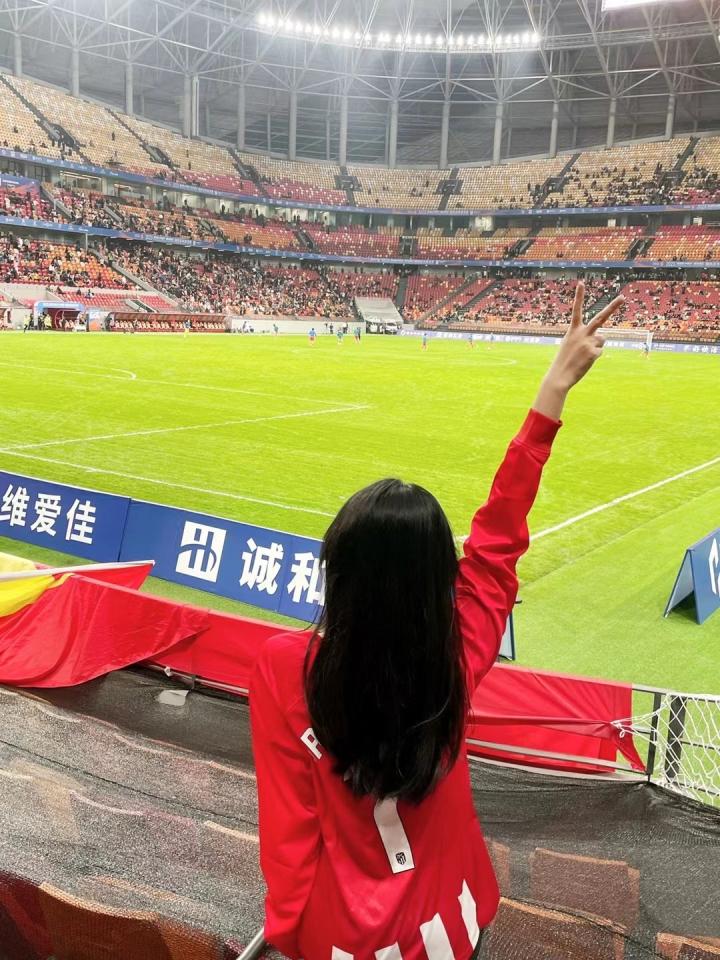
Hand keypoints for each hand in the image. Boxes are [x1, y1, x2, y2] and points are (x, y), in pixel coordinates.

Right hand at [533, 281, 624, 419]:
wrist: (559, 376)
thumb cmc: (563, 361)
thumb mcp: (571, 346)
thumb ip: (586, 338)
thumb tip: (603, 339)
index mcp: (573, 330)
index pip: (576, 310)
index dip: (578, 296)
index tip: (581, 283)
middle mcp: (582, 333)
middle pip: (600, 318)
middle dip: (613, 307)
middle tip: (623, 297)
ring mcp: (589, 342)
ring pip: (602, 340)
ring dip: (595, 347)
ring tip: (583, 356)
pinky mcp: (594, 352)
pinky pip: (599, 352)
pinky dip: (593, 358)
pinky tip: (585, 362)